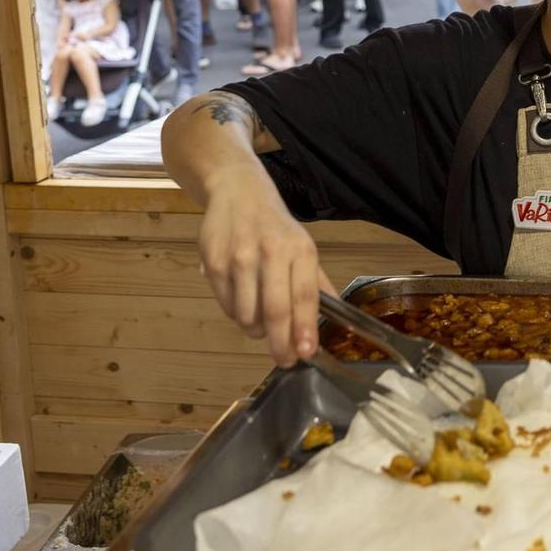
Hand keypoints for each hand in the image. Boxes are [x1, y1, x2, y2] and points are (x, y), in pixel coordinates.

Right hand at [198, 164, 333, 364]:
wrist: (237, 190)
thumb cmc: (275, 225)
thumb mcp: (303, 246)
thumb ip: (316, 283)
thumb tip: (336, 316)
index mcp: (300, 249)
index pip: (304, 296)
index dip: (304, 329)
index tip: (305, 354)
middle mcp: (271, 252)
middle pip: (275, 311)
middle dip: (280, 344)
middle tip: (283, 360)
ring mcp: (239, 257)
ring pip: (247, 314)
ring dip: (256, 331)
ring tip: (261, 326)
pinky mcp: (214, 262)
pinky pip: (226, 306)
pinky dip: (236, 315)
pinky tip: (243, 304)